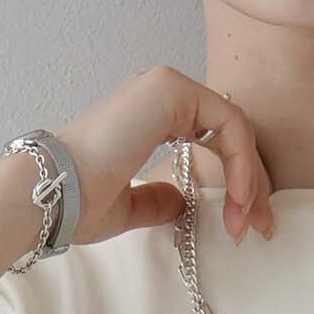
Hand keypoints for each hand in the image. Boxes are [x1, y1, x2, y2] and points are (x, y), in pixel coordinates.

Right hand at [54, 64, 274, 245]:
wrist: (52, 195)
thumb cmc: (79, 203)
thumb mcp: (130, 205)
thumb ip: (159, 199)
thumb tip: (182, 201)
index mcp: (148, 116)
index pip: (212, 140)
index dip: (238, 183)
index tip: (245, 226)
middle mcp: (159, 94)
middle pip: (230, 134)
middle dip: (253, 184)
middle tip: (262, 227)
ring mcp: (165, 86)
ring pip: (235, 128)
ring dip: (251, 178)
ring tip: (247, 221)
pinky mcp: (171, 89)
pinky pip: (229, 123)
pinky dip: (242, 162)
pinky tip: (238, 198)